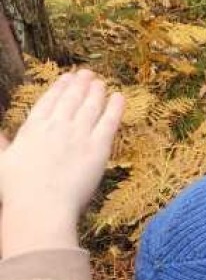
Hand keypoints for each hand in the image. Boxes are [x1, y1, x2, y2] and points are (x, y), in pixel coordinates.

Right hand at [0, 70, 123, 257]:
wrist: (40, 206)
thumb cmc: (16, 191)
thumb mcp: (2, 162)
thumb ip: (3, 144)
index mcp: (33, 128)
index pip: (48, 101)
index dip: (59, 88)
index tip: (66, 78)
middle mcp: (57, 127)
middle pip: (71, 99)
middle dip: (80, 84)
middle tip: (87, 74)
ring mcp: (79, 136)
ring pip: (91, 106)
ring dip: (97, 92)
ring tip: (102, 82)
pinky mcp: (98, 148)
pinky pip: (109, 122)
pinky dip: (115, 107)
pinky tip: (120, 96)